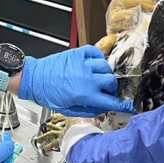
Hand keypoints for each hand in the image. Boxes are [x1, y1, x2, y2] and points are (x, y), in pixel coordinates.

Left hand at [17, 46, 133, 117]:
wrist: (34, 78)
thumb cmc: (47, 94)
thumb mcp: (68, 110)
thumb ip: (88, 110)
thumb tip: (102, 109)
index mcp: (85, 94)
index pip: (110, 100)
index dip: (122, 104)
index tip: (130, 105)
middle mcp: (87, 78)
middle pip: (111, 81)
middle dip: (111, 88)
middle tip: (106, 91)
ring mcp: (83, 64)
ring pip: (105, 66)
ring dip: (105, 74)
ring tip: (99, 78)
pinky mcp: (77, 54)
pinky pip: (95, 52)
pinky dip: (98, 57)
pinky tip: (94, 64)